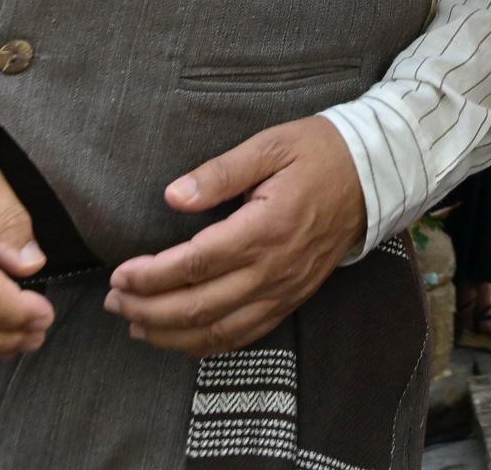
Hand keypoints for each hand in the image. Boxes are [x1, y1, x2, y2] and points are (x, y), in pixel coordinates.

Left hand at [105, 115, 364, 355]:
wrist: (376, 174)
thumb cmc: (320, 153)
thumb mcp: (270, 145)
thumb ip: (220, 172)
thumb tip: (173, 196)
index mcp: (266, 228)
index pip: (195, 264)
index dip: (151, 276)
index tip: (120, 275)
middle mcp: (275, 268)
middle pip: (200, 306)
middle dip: (149, 311)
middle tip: (114, 303)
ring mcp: (286, 289)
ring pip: (220, 330)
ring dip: (172, 335)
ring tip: (136, 326)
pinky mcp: (293, 298)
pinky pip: (246, 334)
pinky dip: (209, 345)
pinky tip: (182, 340)